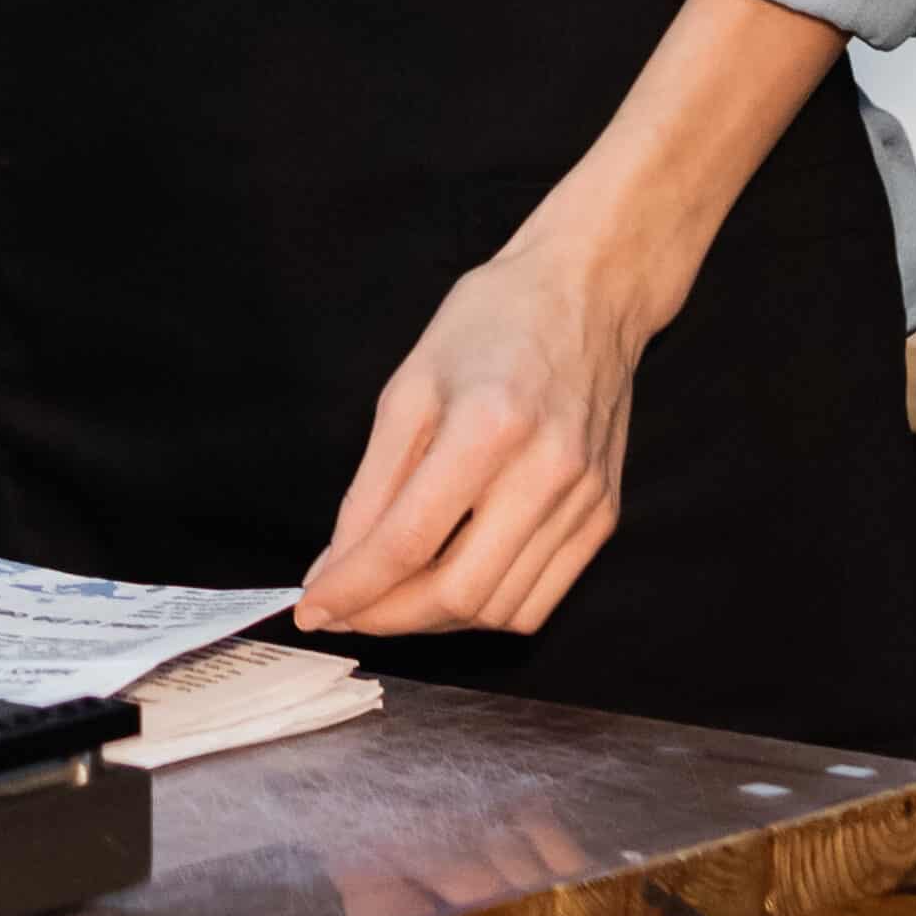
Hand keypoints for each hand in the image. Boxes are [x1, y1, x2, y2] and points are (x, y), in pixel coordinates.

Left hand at [292, 220, 652, 638]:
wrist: (587, 294)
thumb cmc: (490, 323)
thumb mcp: (409, 386)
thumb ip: (371, 485)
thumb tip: (335, 566)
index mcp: (485, 426)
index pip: (407, 540)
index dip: (353, 588)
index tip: (311, 609)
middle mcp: (544, 473)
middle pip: (456, 592)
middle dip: (388, 617)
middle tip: (346, 610)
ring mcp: (583, 502)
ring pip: (499, 611)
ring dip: (434, 620)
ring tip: (393, 597)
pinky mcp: (603, 518)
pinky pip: (540, 601)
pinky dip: (485, 610)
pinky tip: (450, 585)